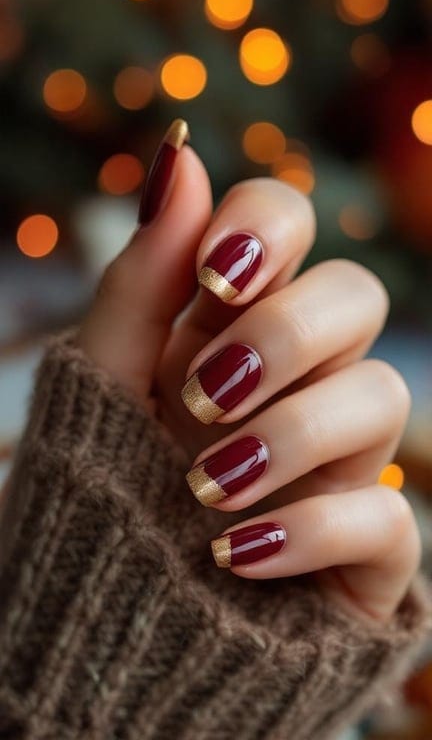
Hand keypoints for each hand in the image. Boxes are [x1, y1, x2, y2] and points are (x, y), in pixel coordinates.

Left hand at [78, 120, 420, 622]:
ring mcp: (340, 457)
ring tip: (202, 489)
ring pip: (382, 399)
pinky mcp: (364, 543)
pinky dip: (311, 530)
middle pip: (354, 298)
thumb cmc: (99, 491)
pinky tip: (234, 556)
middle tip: (202, 397)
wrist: (103, 626)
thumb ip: (144, 275)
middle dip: (284, 336)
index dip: (267, 227)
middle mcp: (300, 376)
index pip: (288, 224)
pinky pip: (388, 515)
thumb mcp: (102, 380)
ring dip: (292, 436)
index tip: (215, 275)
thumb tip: (182, 148)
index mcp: (232, 323)